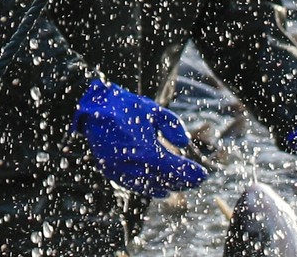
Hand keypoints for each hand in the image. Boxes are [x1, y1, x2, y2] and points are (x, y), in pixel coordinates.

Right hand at [71, 79, 207, 197]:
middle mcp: (132, 164)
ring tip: (180, 187)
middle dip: (182, 181)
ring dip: (167, 187)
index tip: (203, 174)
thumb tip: (184, 143)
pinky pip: (134, 186)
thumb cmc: (124, 106)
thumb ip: (172, 126)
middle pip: (163, 179)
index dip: (189, 173)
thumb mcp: (153, 110)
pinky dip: (149, 190)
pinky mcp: (110, 171)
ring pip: (149, 186)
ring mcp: (119, 170)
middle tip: (195, 180)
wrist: (93, 107)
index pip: (173, 168)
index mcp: (144, 149)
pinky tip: (161, 191)